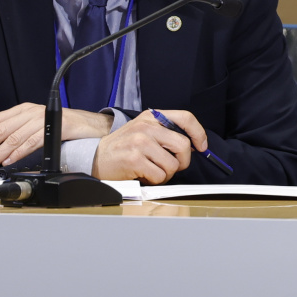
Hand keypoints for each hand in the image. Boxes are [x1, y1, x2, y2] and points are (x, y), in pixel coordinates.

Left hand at [0, 103, 111, 172]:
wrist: (88, 126)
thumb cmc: (60, 128)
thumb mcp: (32, 126)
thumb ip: (13, 133)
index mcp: (21, 111)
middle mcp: (29, 112)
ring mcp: (42, 119)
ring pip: (13, 137)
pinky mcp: (55, 127)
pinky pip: (32, 141)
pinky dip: (18, 152)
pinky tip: (7, 161)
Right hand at [91, 109, 207, 183]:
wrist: (95, 157)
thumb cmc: (123, 146)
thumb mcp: (143, 130)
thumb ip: (165, 132)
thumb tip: (193, 145)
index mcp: (152, 117)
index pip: (185, 118)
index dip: (198, 133)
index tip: (201, 146)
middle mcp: (147, 127)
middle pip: (183, 145)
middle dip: (182, 161)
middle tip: (173, 166)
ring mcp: (140, 143)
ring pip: (172, 164)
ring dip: (166, 173)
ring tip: (153, 170)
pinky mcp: (135, 159)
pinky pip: (159, 176)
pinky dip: (155, 180)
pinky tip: (144, 175)